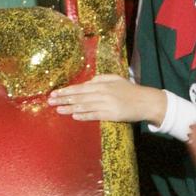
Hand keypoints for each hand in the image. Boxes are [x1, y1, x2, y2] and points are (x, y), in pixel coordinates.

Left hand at [47, 73, 166, 124]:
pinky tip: (74, 116)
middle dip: (63, 99)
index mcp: (101, 84)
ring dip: (70, 108)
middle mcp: (102, 93)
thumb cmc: (129, 90)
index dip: (66, 90)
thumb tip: (86, 83)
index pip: (79, 88)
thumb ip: (99, 79)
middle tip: (50, 101)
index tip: (54, 93)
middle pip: (79, 96)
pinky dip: (84, 115)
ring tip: (58, 110)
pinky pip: (95, 115)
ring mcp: (107, 104)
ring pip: (84, 106)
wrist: (146, 101)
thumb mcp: (114, 79)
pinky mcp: (112, 115)